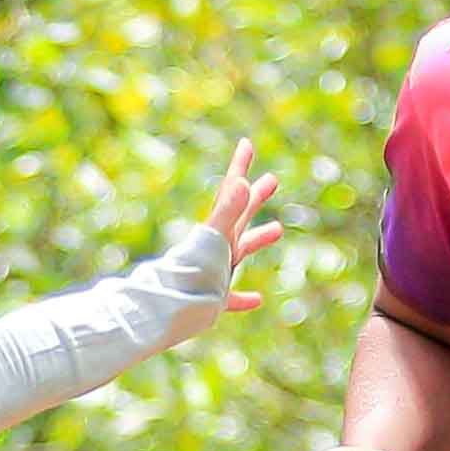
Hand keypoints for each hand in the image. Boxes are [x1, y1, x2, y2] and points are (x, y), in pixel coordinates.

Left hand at [191, 143, 282, 310]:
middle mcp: (217, 246)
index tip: (246, 143)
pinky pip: (231, 297)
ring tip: (278, 228)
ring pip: (239, 251)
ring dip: (257, 239)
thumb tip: (242, 182)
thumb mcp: (217, 237)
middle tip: (273, 179)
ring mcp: (214, 271)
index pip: (231, 191)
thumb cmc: (195, 270)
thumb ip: (228, 211)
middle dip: (255, 197)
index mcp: (219, 229)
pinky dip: (243, 297)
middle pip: (240, 215)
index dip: (239, 166)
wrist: (171, 307)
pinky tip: (257, 299)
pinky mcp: (212, 299)